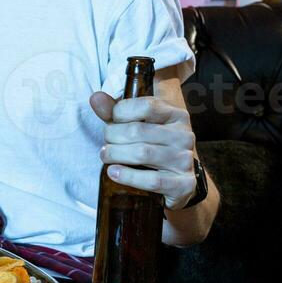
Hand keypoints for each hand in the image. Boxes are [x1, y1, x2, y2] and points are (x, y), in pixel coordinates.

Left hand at [89, 91, 196, 210]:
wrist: (175, 182)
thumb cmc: (151, 146)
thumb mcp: (136, 124)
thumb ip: (115, 110)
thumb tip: (95, 98)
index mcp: (177, 115)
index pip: (146, 106)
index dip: (121, 112)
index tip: (112, 121)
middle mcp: (184, 135)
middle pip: (138, 131)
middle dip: (112, 136)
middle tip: (106, 143)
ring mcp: (185, 160)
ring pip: (142, 154)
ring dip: (115, 154)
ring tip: (106, 156)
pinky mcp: (183, 184)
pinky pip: (151, 180)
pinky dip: (127, 176)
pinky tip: (114, 172)